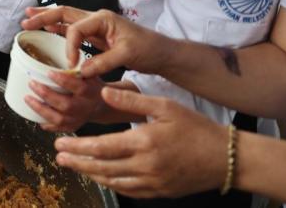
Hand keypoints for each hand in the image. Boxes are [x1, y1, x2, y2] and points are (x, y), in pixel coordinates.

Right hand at [21, 6, 169, 78]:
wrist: (162, 52)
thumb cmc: (149, 49)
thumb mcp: (127, 55)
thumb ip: (102, 62)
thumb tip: (79, 71)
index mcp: (103, 19)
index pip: (76, 28)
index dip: (69, 46)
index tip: (71, 64)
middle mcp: (97, 18)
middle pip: (64, 13)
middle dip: (43, 17)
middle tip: (25, 22)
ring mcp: (96, 25)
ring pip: (66, 19)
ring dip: (47, 19)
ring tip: (28, 19)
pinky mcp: (96, 35)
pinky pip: (72, 29)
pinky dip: (57, 29)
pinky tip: (46, 30)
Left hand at [24, 70, 106, 131]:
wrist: (102, 105)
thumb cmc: (91, 86)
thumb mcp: (90, 74)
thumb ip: (79, 67)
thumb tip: (67, 51)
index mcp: (90, 91)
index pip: (77, 86)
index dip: (62, 80)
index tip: (49, 73)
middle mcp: (84, 107)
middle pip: (65, 105)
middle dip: (46, 94)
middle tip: (32, 83)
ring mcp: (78, 119)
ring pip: (58, 119)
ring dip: (40, 109)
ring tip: (27, 98)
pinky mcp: (72, 127)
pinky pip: (57, 128)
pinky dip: (45, 123)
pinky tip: (34, 116)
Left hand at [54, 87, 228, 197]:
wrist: (226, 158)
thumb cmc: (196, 128)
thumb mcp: (164, 106)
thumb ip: (131, 101)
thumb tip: (102, 93)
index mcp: (144, 142)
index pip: (102, 147)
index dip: (78, 146)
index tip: (60, 142)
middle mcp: (146, 166)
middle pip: (102, 167)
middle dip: (77, 162)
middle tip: (58, 156)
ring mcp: (152, 182)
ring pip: (112, 181)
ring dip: (90, 173)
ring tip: (74, 165)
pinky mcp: (159, 192)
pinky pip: (128, 190)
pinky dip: (111, 183)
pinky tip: (101, 176)